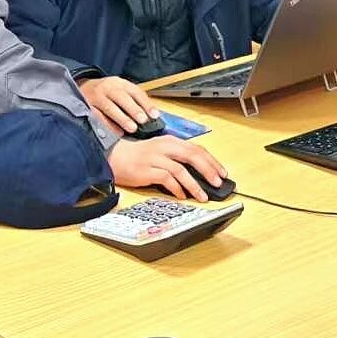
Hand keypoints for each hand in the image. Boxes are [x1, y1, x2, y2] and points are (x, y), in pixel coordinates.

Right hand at [78, 76, 158, 134]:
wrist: (82, 88)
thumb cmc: (107, 93)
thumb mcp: (120, 91)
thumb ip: (133, 101)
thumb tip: (151, 117)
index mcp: (119, 83)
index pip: (134, 91)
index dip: (145, 103)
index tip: (154, 115)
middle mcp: (107, 87)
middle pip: (121, 97)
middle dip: (133, 109)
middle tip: (143, 120)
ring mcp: (96, 96)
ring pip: (109, 106)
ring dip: (121, 118)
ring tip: (132, 128)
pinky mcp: (87, 105)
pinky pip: (98, 116)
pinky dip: (108, 124)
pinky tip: (117, 132)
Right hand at [107, 135, 226, 202]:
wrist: (114, 156)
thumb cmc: (138, 156)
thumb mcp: (161, 151)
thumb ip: (178, 159)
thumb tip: (199, 173)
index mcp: (170, 141)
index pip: (196, 149)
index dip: (212, 161)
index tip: (222, 173)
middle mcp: (164, 147)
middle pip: (192, 156)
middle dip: (209, 170)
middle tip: (218, 183)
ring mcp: (155, 158)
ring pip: (181, 170)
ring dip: (194, 184)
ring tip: (202, 196)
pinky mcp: (146, 170)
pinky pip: (166, 179)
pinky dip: (177, 188)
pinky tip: (182, 196)